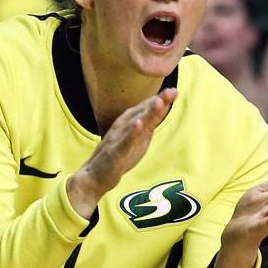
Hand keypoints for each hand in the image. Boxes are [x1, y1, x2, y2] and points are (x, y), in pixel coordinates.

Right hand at [67, 88, 176, 217]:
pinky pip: (124, 143)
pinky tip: (138, 124)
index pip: (145, 109)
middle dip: (156, 102)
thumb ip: (149, 124)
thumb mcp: (138, 139)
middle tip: (172, 91)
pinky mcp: (114, 154)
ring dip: (146, 113)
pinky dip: (131, 133)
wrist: (94, 176)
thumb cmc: (118, 156)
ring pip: (134, 124)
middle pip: (141, 112)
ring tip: (159, 102)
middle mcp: (121, 127)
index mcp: (127, 124)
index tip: (173, 91)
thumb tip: (163, 108)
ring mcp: (117, 140)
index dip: (159, 100)